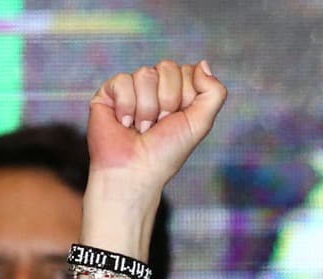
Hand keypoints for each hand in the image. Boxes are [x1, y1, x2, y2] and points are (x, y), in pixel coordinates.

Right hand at [87, 60, 226, 202]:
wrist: (135, 170)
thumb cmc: (167, 152)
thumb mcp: (201, 123)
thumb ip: (213, 93)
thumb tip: (203, 63)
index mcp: (178, 92)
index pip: (188, 71)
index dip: (186, 96)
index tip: (178, 120)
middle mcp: (155, 87)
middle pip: (167, 67)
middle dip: (168, 101)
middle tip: (159, 125)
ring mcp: (132, 88)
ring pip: (145, 73)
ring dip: (147, 108)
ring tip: (142, 127)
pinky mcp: (108, 92)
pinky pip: (122, 80)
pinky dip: (127, 107)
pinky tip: (124, 123)